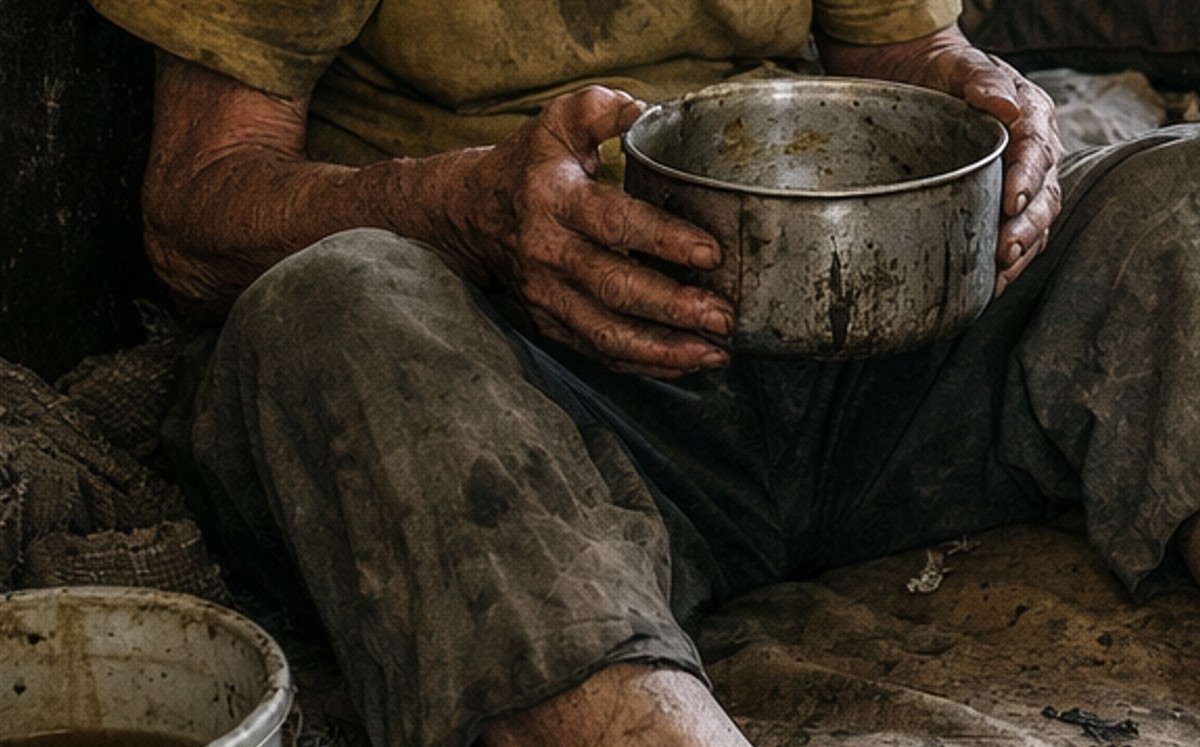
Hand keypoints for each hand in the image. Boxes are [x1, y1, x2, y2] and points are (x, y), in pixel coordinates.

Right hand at [446, 87, 733, 377]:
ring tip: (714, 354)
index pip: (613, 222)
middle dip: (673, 307)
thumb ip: (602, 110)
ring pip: (606, 333)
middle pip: (614, 287)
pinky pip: (597, 351)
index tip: (710, 253)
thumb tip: (650, 112)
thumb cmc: (529, 165)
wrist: (469, 212)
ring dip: (663, 349)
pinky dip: (642, 363)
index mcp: (555, 199)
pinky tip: (685, 361)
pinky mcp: (549, 322)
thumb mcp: (558, 122)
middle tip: (723, 316)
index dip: (662, 239)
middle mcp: (548, 252)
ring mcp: (546, 294)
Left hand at [819, 25, 1063, 296]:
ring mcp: (1024, 178)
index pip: (1037, 149)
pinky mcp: (1006, 200)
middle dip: (1027, 225)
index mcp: (1031, 114)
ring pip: (1037, 219)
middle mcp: (1036, 149)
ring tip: (1002, 271)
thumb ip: (981, 81)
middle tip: (1006, 249)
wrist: (926, 79)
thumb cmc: (943, 72)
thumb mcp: (958, 66)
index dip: (1027, 178)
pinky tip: (993, 282)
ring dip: (1022, 249)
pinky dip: (1011, 260)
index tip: (1011, 202)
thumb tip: (1004, 105)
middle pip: (1044, 193)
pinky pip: (1019, 233)